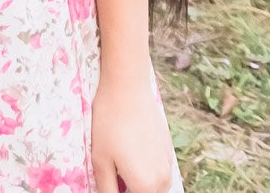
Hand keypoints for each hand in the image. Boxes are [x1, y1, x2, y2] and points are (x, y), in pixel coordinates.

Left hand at [91, 72, 176, 192]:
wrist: (127, 87)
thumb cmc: (110, 123)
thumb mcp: (100, 162)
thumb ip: (106, 190)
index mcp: (146, 187)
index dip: (120, 192)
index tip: (112, 181)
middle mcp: (163, 180)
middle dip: (131, 189)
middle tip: (114, 175)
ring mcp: (168, 164)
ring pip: (154, 187)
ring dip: (140, 184)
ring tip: (120, 165)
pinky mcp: (168, 149)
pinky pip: (158, 171)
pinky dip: (146, 171)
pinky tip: (130, 152)